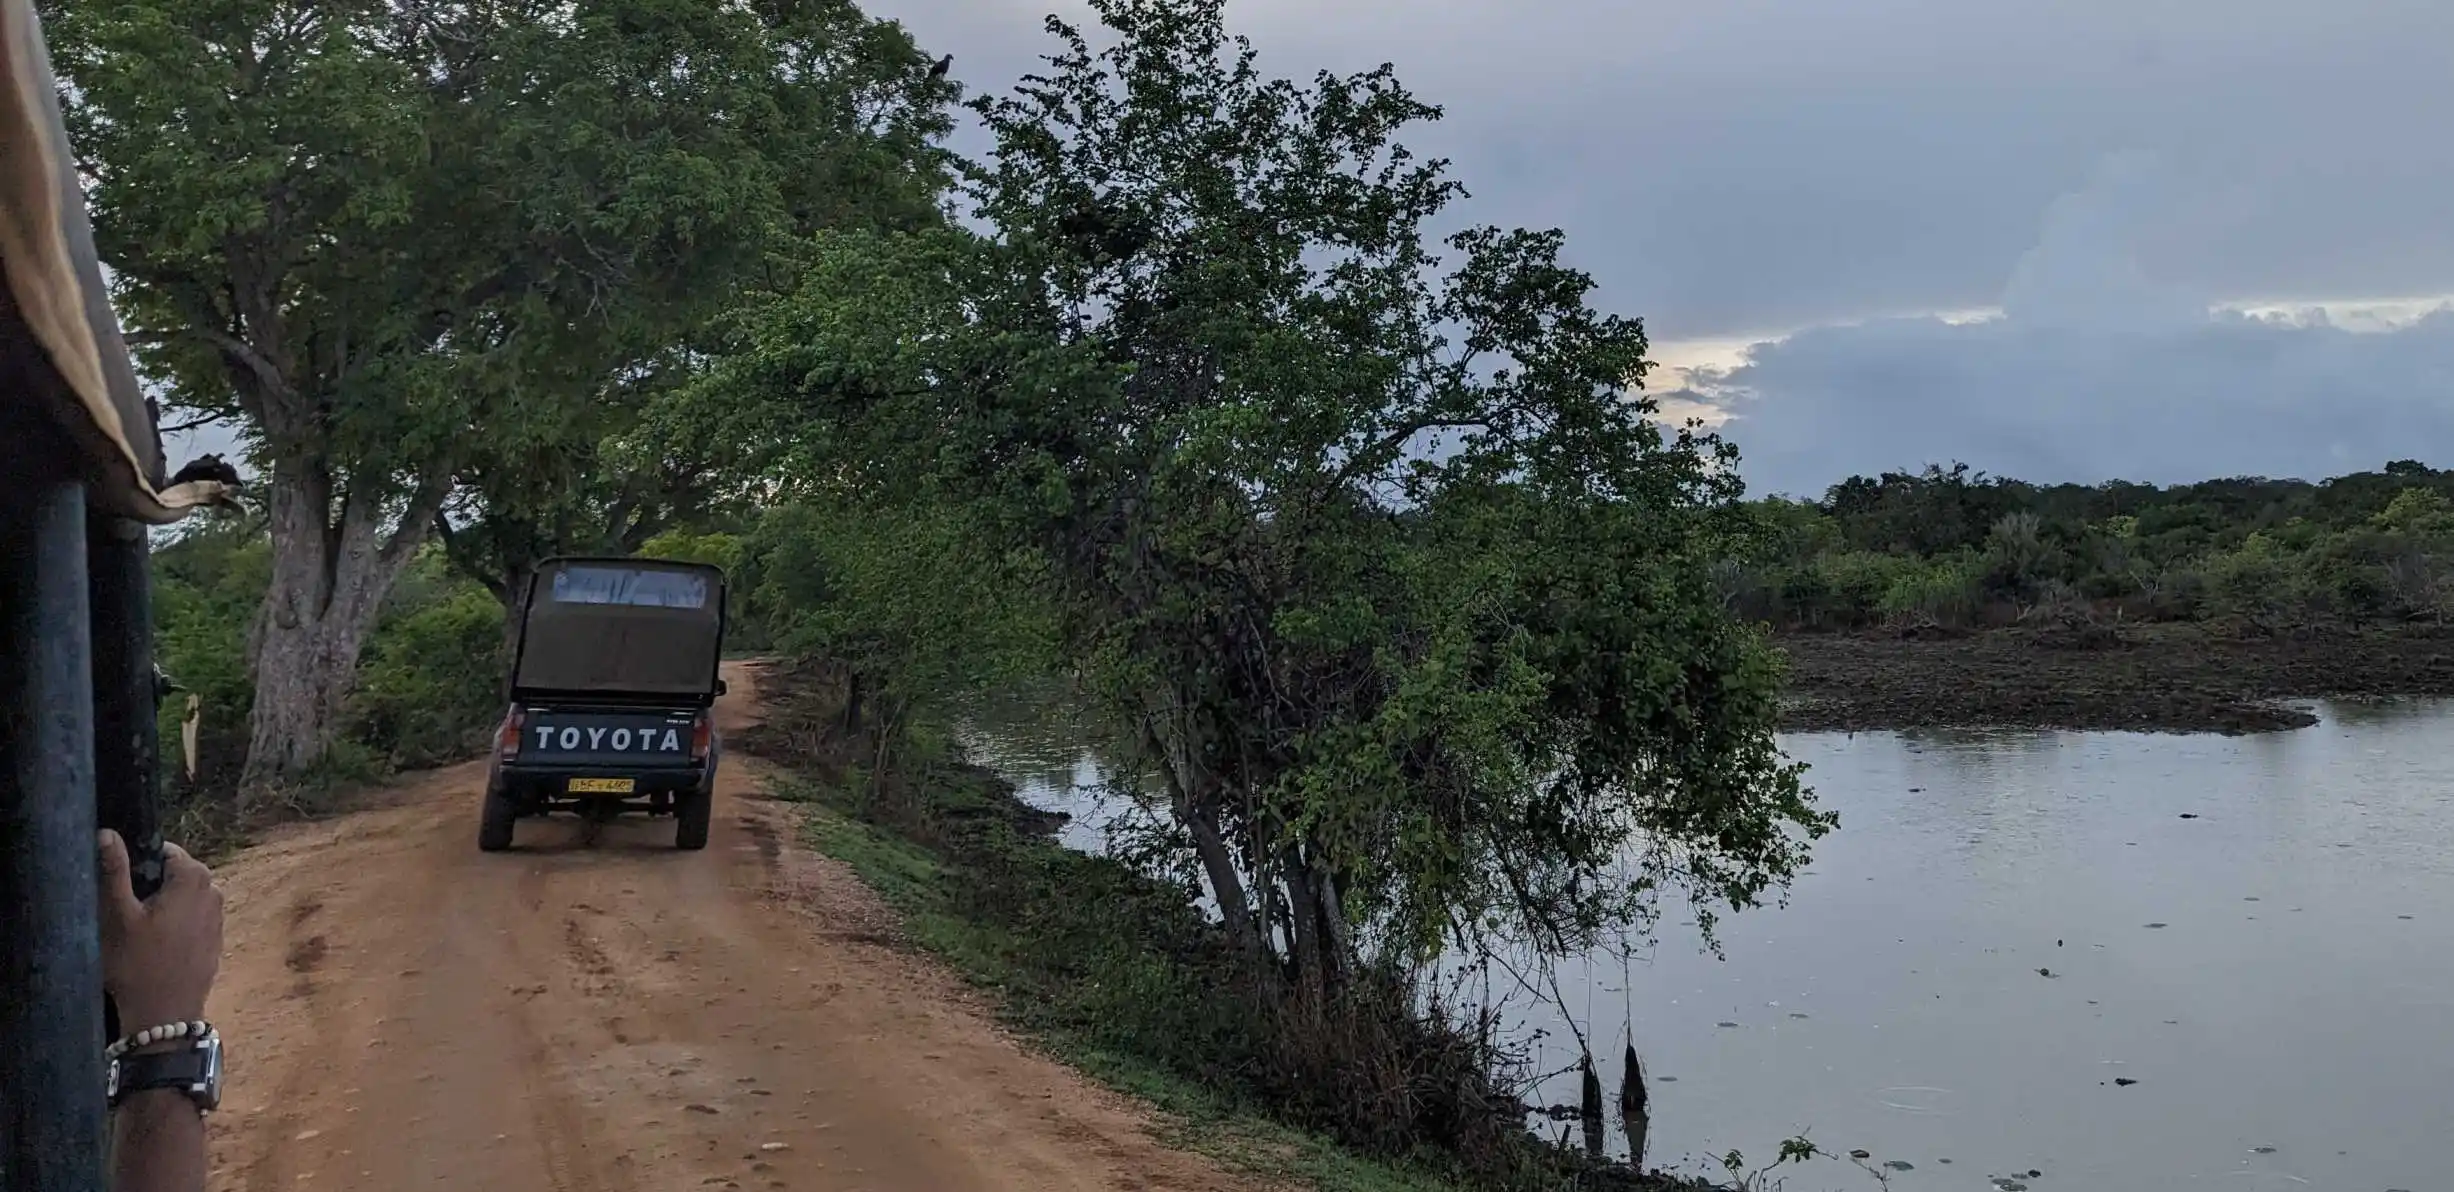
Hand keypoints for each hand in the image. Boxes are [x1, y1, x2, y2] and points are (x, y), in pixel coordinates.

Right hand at [97, 831, 223, 1030]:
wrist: (165, 1015)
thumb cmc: (137, 964)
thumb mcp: (117, 915)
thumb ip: (114, 870)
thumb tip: (107, 832)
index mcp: (194, 877)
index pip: (162, 850)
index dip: (136, 864)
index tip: (118, 888)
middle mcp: (214, 890)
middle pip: (172, 873)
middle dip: (147, 885)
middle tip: (122, 912)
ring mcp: (218, 916)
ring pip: (180, 896)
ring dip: (158, 905)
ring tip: (135, 931)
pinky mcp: (214, 938)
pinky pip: (189, 917)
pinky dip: (171, 923)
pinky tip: (152, 945)